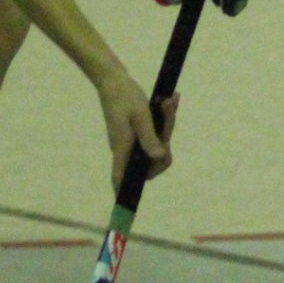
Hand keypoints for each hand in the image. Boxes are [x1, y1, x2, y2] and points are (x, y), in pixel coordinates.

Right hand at [96, 76, 175, 192]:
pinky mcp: (135, 132)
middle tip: (168, 110)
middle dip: (166, 140)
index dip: (123, 191)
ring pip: (156, 143)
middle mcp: (126, 148)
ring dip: (167, 125)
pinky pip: (154, 132)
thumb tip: (159, 158)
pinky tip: (169, 101)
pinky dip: (164, 120)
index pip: (121, 177)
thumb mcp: (141, 116)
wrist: (114, 79)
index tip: (125, 203)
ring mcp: (130, 141)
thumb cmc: (125, 96)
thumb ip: (150, 138)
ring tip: (169, 101)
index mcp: (123, 147)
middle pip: (151, 159)